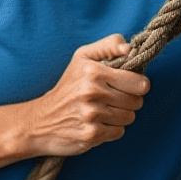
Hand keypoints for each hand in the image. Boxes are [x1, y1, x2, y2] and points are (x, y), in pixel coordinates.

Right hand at [23, 34, 149, 156]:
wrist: (41, 120)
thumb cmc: (68, 86)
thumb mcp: (83, 57)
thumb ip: (109, 45)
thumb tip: (129, 48)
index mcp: (93, 71)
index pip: (139, 82)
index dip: (137, 84)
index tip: (126, 84)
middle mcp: (92, 92)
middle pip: (137, 101)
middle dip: (129, 100)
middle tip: (112, 98)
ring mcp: (91, 115)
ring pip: (130, 117)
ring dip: (121, 115)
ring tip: (103, 110)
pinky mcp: (91, 134)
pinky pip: (119, 132)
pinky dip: (111, 129)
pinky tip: (97, 123)